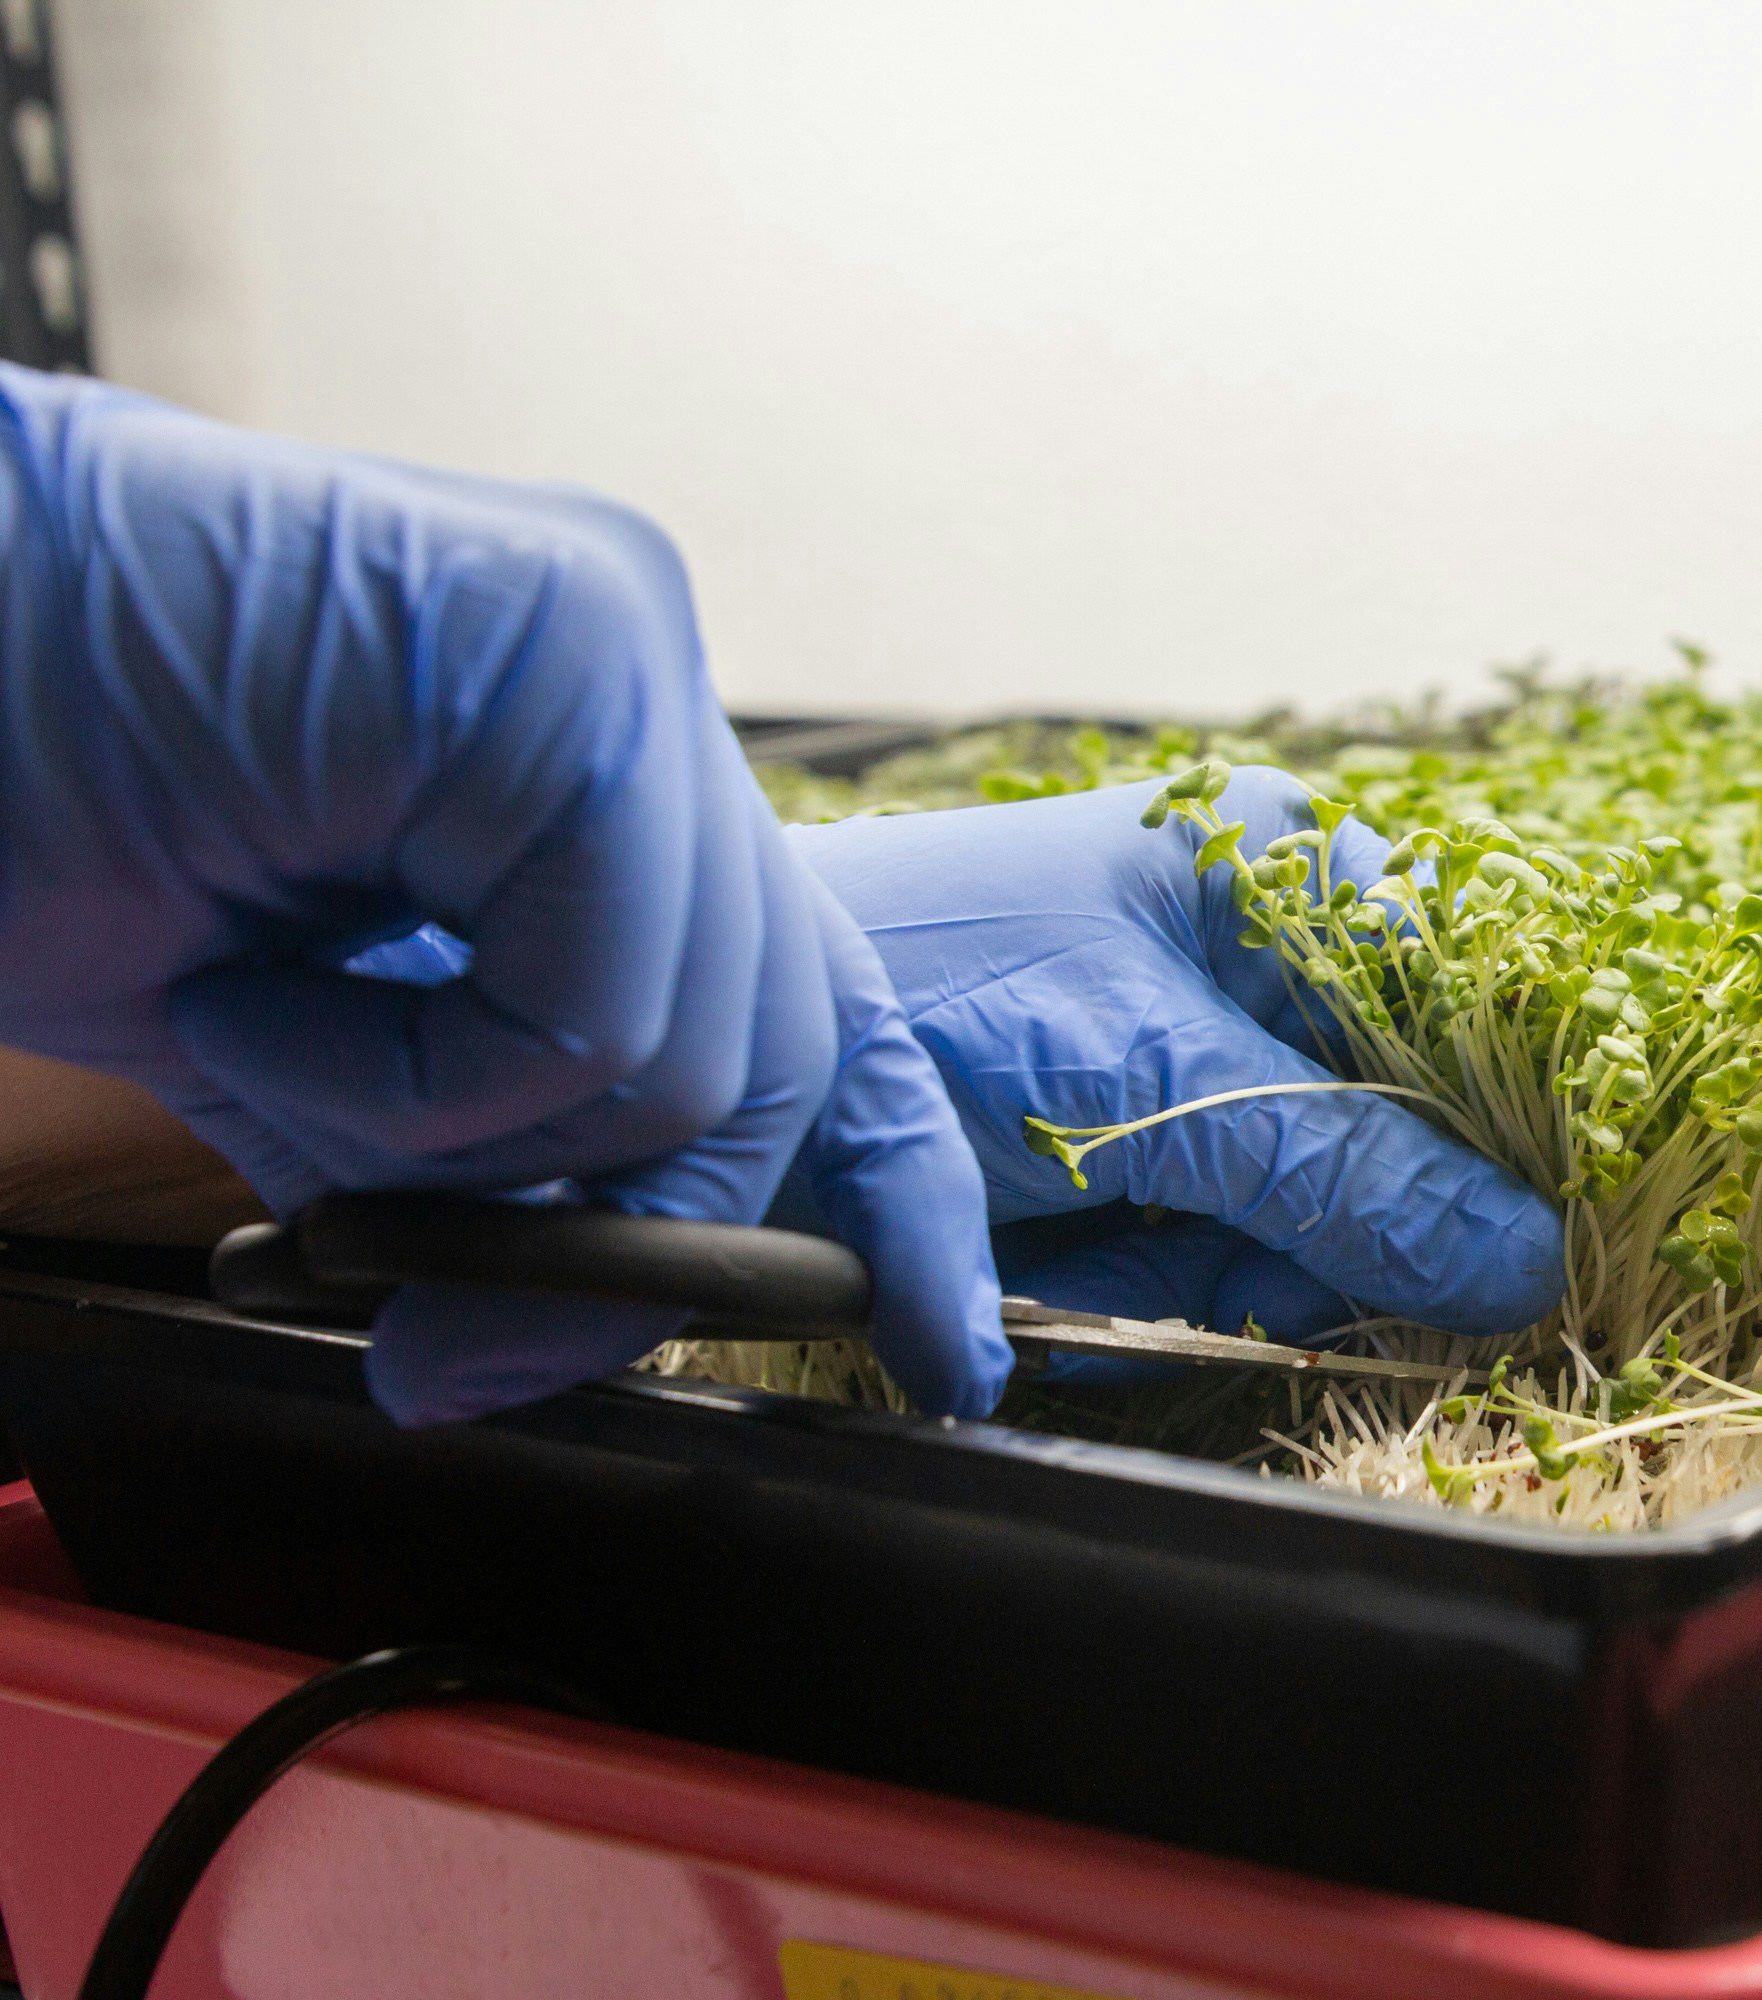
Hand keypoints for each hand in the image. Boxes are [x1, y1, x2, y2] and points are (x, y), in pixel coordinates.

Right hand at [0, 365, 1008, 1421]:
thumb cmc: (39, 814)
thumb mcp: (312, 1039)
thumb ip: (476, 1146)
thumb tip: (526, 1343)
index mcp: (604, 750)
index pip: (812, 993)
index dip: (894, 1184)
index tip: (946, 1347)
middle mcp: (643, 684)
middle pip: (777, 1050)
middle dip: (625, 1243)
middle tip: (441, 1345)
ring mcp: (623, 656)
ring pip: (692, 1058)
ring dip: (443, 1136)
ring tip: (256, 1025)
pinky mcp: (569, 667)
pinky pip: (595, 1017)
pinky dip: (405, 1079)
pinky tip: (252, 986)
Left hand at [785, 769, 1565, 1376]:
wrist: (704, 1077)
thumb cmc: (924, 1002)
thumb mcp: (1151, 1085)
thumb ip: (1345, 1176)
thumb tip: (1531, 1259)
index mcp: (1287, 863)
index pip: (1462, 1013)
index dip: (1474, 1143)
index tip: (1484, 1245)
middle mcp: (1258, 951)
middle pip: (1389, 1141)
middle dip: (1292, 1231)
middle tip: (1188, 1245)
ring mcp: (1192, 1057)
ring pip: (1299, 1223)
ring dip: (1192, 1274)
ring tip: (1068, 1244)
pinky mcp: (1129, 1150)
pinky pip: (1206, 1258)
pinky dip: (1132, 1294)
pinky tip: (1044, 1272)